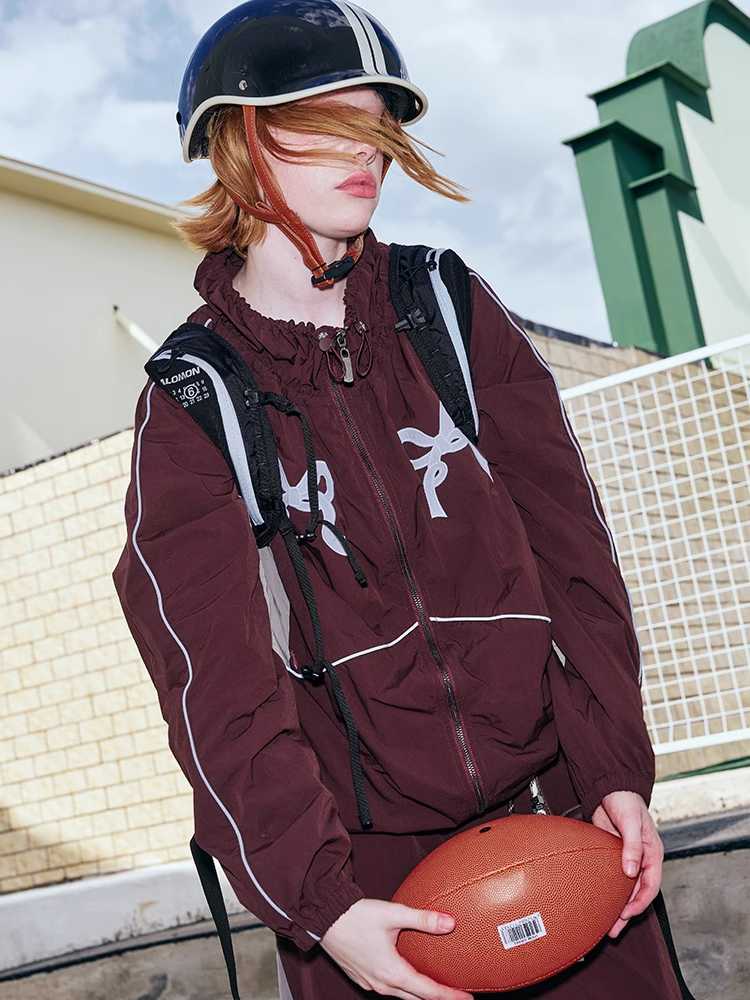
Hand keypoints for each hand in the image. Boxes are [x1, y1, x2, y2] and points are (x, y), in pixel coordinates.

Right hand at [320, 897, 472, 999]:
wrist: (324, 919)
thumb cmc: (356, 916)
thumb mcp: (393, 914)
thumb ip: (423, 919)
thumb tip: (450, 923)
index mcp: (392, 972)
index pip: (428, 991)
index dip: (449, 995)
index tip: (467, 997)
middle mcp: (381, 984)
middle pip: (416, 998)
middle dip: (437, 997)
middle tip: (455, 994)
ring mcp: (370, 983)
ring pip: (401, 995)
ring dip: (418, 993)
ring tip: (435, 987)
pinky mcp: (361, 977)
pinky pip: (387, 989)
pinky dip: (402, 987)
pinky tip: (406, 976)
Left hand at [591, 790, 663, 938]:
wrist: (612, 788)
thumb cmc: (627, 802)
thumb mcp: (632, 823)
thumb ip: (631, 846)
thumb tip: (630, 871)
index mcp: (652, 854)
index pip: (650, 886)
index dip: (640, 902)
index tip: (627, 913)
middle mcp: (641, 859)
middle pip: (637, 892)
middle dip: (627, 912)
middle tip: (614, 929)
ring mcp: (628, 858)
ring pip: (624, 888)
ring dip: (617, 905)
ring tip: (607, 924)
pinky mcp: (613, 855)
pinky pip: (613, 878)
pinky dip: (608, 891)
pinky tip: (599, 900)